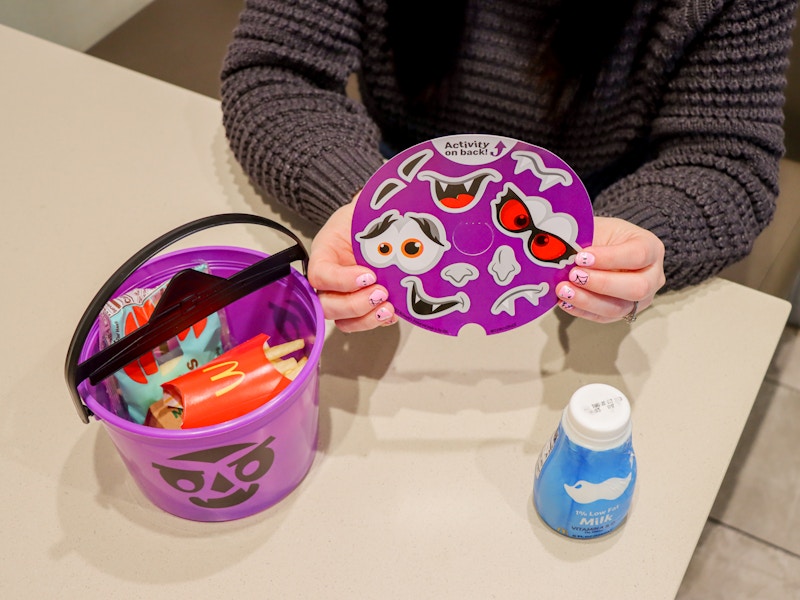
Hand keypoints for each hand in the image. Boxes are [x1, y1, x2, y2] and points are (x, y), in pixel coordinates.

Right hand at [307, 196, 397, 331]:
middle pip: (327, 306)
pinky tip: (394, 311)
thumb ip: (366, 226)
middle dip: (354, 305)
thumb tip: (389, 232)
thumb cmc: (364, 219)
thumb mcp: (359, 215)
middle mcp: (330, 282)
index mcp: (323, 256)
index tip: (368, 275)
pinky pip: (366, 323)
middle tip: (380, 292)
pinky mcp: (365, 306)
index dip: (341, 281)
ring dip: (366, 319)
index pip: (320, 276)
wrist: (378, 222)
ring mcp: (346, 297)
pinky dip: (380, 321)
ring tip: (388, 308)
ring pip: (344, 321)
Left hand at [554, 216, 665, 322]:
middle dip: (601, 283)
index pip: (637, 255)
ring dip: (588, 300)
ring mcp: (642, 299)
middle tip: (574, 275)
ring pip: (619, 308)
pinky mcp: (624, 312)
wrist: (604, 249)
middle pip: (637, 288)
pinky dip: (582, 310)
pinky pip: (604, 317)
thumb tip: (565, 254)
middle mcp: (653, 276)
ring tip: (564, 290)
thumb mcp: (598, 229)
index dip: (609, 258)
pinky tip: (565, 301)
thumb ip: (586, 240)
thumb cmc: (604, 237)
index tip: (581, 257)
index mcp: (651, 248)